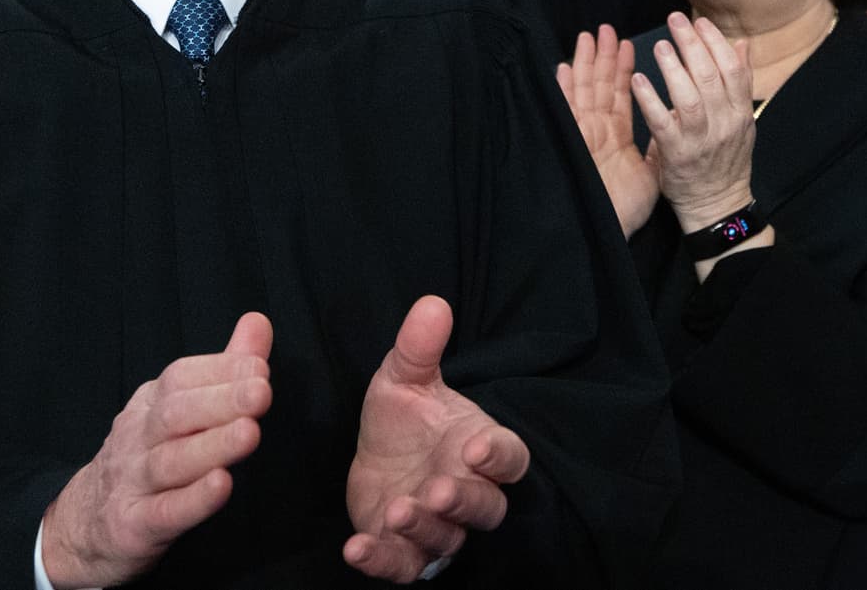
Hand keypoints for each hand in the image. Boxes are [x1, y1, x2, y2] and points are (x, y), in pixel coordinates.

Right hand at [41, 313, 272, 588]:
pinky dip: (193, 499)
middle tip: (261, 392)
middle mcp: (137, 437)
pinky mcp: (134, 525)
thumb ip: (223, 369)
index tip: (259, 366)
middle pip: (176, 414)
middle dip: (220, 401)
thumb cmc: (146, 459)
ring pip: (171, 461)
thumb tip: (259, 322)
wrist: (84, 526)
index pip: (180, 379)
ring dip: (212, 445)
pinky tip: (222, 486)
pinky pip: (165, 511)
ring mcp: (132, 482)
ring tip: (250, 433)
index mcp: (150, 404)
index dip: (219, 371)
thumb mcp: (177, 409)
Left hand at [344, 297, 529, 582]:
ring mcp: (439, 527)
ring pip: (446, 538)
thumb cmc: (405, 420)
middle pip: (485, 507)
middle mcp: (468, 492)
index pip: (509, 458)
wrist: (378, 460)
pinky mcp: (404, 551)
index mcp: (481, 450)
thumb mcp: (404, 378)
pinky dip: (382, 560)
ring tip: (398, 509)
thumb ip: (419, 347)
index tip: (475, 445)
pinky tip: (357, 548)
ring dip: (424, 527)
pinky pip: (402, 566)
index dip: (497, 456)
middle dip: (465, 500)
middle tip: (440, 489)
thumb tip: (432, 302)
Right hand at [557, 26, 658, 235]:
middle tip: (607, 29)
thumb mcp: (651, 171)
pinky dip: (564, 90)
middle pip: (601, 86)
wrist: (611, 228)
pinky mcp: (575, 142)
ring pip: (585, 91)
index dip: (624, 69)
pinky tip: (563, 68)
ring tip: (588, 36)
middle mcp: (598, 130)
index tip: (628, 45)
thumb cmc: (628, 206)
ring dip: (586, 64)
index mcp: (615, 135)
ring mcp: (585, 135)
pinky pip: (570, 112)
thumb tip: (670, 127)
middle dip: (604, 57)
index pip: (621, 95)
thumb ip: (658, 146)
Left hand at [632, 14, 755, 231]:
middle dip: (693, 44)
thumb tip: (741, 43)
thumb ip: (739, 81)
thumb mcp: (741, 120)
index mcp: (740, 112)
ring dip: (674, 68)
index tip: (700, 21)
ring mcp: (701, 139)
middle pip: (711, 77)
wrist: (717, 204)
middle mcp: (725, 123)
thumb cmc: (726, 157)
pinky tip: (638, 80)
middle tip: (676, 20)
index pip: (733, 69)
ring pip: (690, 98)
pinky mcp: (677, 154)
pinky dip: (650, 100)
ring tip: (660, 45)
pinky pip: (663, 123)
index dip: (716, 42)